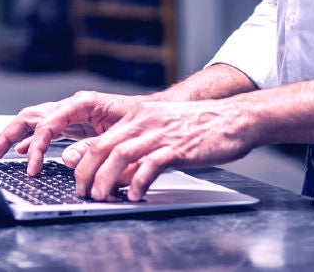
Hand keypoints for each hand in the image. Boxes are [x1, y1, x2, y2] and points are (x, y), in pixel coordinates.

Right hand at [0, 90, 146, 176]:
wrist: (155, 115)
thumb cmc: (141, 122)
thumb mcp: (120, 136)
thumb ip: (92, 147)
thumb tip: (66, 159)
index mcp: (82, 104)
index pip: (47, 123)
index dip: (35, 146)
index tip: (30, 167)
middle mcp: (72, 106)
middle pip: (31, 116)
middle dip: (8, 134)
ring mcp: (70, 114)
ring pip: (33, 121)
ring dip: (12, 135)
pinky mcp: (72, 124)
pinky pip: (43, 130)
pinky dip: (29, 140)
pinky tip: (19, 150)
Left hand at [67, 99, 257, 201]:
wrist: (234, 119)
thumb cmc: (200, 128)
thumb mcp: (162, 132)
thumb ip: (140, 150)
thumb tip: (119, 176)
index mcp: (138, 117)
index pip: (101, 139)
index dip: (85, 162)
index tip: (79, 180)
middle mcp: (145, 121)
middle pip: (104, 147)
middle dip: (88, 172)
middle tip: (84, 193)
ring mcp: (161, 133)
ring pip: (121, 154)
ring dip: (106, 178)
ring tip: (101, 196)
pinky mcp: (178, 147)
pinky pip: (151, 164)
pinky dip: (139, 181)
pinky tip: (135, 194)